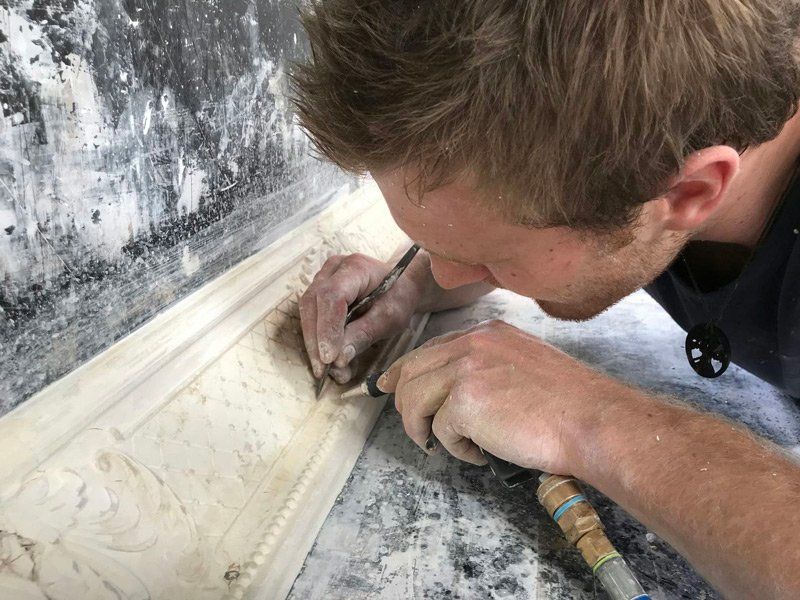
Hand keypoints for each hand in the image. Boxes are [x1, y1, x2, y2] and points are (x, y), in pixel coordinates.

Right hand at [299, 251, 426, 382]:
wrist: (399, 286)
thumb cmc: (398, 298)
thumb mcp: (390, 318)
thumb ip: (364, 335)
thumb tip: (338, 360)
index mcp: (356, 267)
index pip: (332, 296)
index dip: (327, 328)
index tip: (328, 358)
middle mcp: (334, 268)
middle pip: (313, 303)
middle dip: (316, 340)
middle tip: (323, 370)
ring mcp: (323, 276)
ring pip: (307, 310)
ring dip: (312, 342)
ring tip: (324, 370)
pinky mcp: (319, 289)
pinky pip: (310, 314)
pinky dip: (315, 338)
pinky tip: (324, 358)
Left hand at [379, 319, 618, 475]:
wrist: (591, 420)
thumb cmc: (568, 403)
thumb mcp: (524, 363)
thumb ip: (489, 366)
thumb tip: (456, 391)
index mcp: (487, 333)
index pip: (431, 348)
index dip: (405, 370)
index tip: (390, 386)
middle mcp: (472, 344)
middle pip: (412, 371)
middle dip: (405, 404)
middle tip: (418, 431)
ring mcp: (466, 370)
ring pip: (415, 400)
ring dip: (424, 429)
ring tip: (447, 446)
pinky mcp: (464, 402)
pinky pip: (439, 431)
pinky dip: (456, 450)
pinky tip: (481, 453)